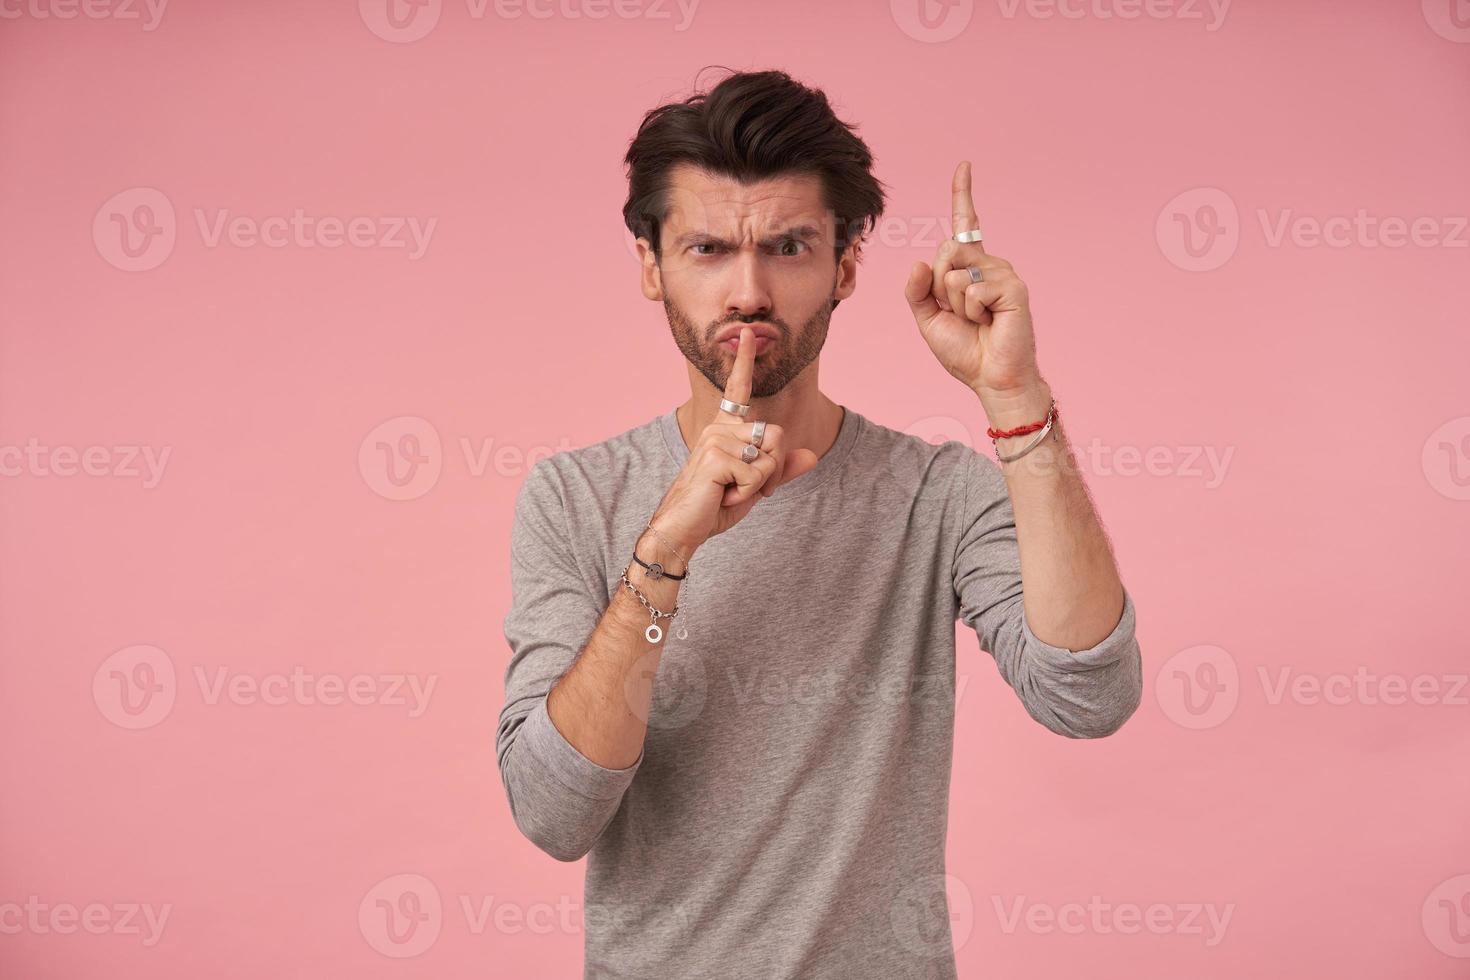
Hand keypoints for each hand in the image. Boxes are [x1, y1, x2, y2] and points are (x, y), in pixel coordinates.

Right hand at [646, 326, 818, 553]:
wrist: (684, 528)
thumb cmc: (715, 505)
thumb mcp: (756, 487)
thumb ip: (782, 471)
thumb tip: (812, 456)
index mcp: (725, 429)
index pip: (738, 391)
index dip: (744, 361)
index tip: (747, 333)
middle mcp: (720, 428)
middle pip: (777, 435)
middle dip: (775, 470)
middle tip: (747, 488)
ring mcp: (716, 439)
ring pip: (771, 455)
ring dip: (761, 484)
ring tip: (731, 491)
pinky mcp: (717, 456)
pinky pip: (759, 473)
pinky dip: (750, 492)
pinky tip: (725, 495)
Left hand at [903, 160, 1042, 398]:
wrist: (991, 377)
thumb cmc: (964, 350)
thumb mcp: (927, 319)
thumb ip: (916, 291)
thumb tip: (919, 261)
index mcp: (968, 268)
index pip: (964, 226)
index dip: (963, 195)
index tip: (964, 166)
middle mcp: (987, 264)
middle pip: (944, 252)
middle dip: (939, 288)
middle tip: (961, 315)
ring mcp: (1002, 273)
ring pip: (953, 273)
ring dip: (955, 305)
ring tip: (978, 321)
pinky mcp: (1013, 286)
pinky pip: (971, 289)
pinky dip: (972, 312)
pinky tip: (990, 323)